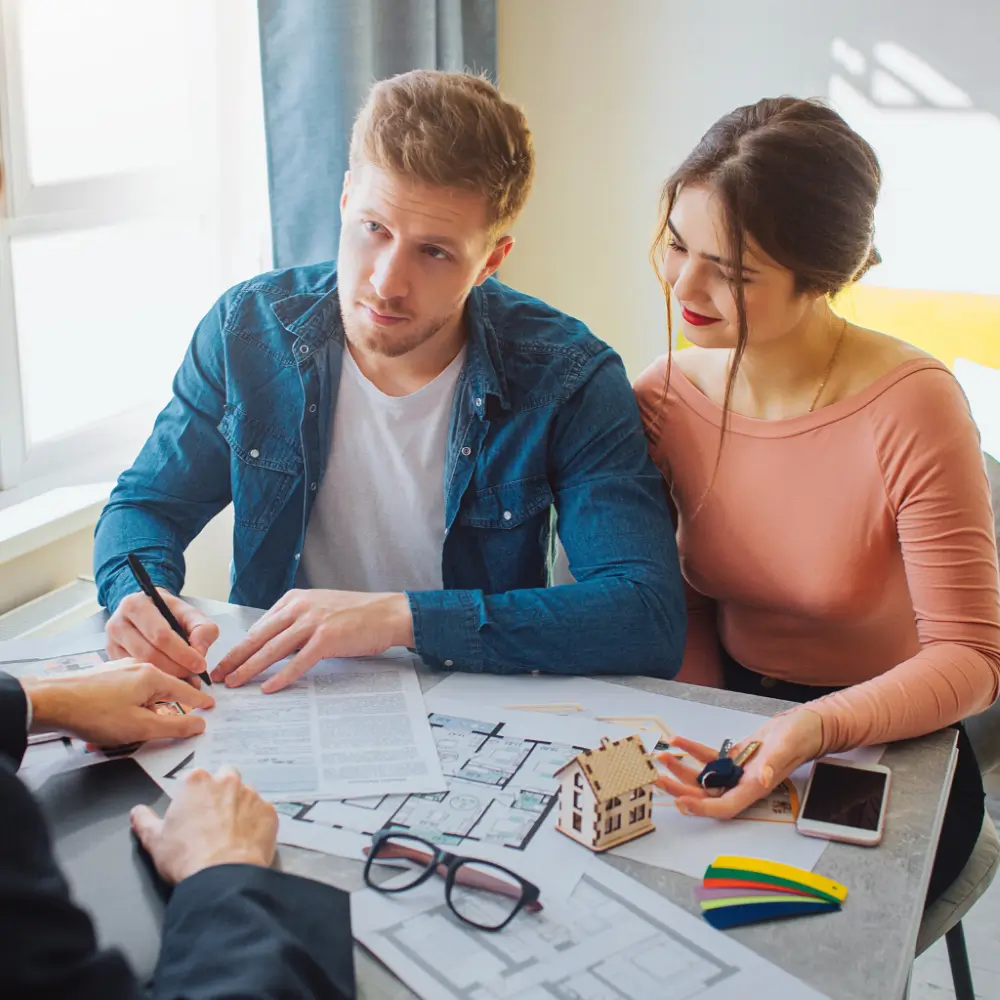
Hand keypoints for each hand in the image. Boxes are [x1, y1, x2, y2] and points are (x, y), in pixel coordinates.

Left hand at [22, 662, 214, 746]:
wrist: (51, 702)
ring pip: (144, 692)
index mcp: (152, 676)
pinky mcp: (103, 677)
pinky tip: (117, 721)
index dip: (199, 701)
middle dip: (169, 708)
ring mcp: (119, 670)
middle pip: (164, 690)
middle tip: (174, 725)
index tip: (211, 706)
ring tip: (136, 730)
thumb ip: (174, 726)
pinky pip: (127, 692)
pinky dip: (130, 707)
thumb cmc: (96, 714)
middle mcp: (138, 667)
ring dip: (145, 710)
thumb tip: (199, 724)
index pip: (186, 689)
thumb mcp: (141, 726)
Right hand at [106, 589, 219, 681]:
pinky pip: (133, 674)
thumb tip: (199, 651)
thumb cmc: (169, 613)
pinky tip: (169, 681)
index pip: (161, 634)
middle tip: (194, 675)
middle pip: (149, 654)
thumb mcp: (191, 614)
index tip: (200, 665)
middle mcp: (118, 623)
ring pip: (140, 667)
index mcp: (136, 605)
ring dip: (166, 677)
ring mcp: (111, 642)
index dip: (182, 653)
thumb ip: (202, 628)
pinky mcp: (112, 658)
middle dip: (176, 668)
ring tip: (185, 679)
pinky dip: (153, 681)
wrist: (149, 611)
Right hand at [130, 764, 277, 883]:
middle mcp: (227, 781)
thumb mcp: (155, 841)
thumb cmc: (185, 857)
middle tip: (214, 819)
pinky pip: (263, 813)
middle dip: (222, 792)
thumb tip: (137, 811)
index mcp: (197, 782)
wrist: (221, 878)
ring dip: (241, 807)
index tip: (193, 811)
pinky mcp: (270, 813)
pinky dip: (257, 823)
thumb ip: (145, 821)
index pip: (197, 778)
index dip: (195, 795)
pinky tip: (247, 841)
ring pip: (247, 794)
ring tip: (232, 833)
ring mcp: (252, 795)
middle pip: (226, 777)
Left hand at [213, 589, 413, 692]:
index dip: (239, 646)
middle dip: (235, 658)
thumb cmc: (357, 615)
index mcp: (295, 600)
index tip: (225, 662)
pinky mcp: (327, 638)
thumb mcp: (320, 610)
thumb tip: (273, 647)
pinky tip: (268, 687)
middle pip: (258, 637)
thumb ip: (295, 624)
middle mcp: (300, 607)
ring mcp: (313, 622)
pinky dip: (282, 676)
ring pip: (272, 649)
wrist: (388, 613)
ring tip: (234, 683)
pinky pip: (298, 662)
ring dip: (249, 668)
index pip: (258, 626)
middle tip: (217, 675)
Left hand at [655, 708, 823, 818]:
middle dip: (681, 790)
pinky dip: (692, 751)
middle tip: (658, 779)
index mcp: (756, 787)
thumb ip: (775, 763)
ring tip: (662, 757)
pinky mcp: (735, 759)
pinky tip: (678, 741)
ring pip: (705, 779)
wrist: (805, 725)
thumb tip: (762, 779)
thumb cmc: (800, 736)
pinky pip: (709, 759)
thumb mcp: (788, 745)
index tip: (681, 802)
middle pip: (708, 795)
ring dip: (682, 770)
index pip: (725, 806)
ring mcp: (738, 773)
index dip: (702, 808)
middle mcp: (744, 784)